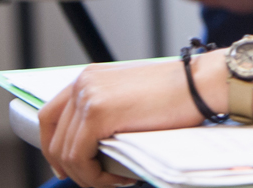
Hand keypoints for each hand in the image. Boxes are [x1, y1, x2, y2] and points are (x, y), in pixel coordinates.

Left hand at [40, 58, 210, 186]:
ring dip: (87, 175)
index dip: (53, 146)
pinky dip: (94, 176)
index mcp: (90, 77)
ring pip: (66, 152)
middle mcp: (84, 83)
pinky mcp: (97, 114)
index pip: (51, 116)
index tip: (66, 166)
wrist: (201, 84)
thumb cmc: (178, 93)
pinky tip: (117, 178)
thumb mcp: (131, 96)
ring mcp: (88, 97)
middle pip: (53, 137)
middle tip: (92, 180)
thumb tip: (92, 145)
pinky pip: (80, 158)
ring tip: (113, 180)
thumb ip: (106, 111)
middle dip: (70, 167)